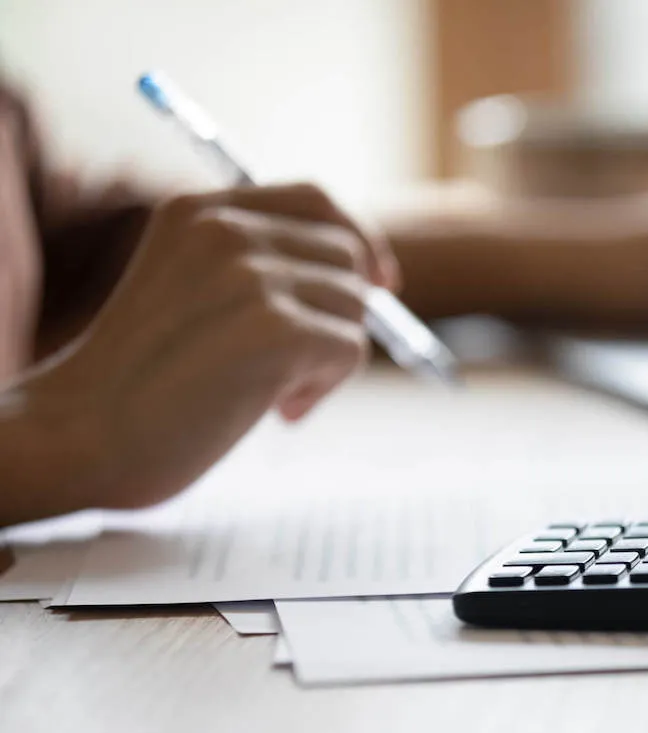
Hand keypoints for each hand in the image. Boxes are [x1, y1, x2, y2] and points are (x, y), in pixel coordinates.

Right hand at [18, 183, 396, 509]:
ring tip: (270, 394)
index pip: (315, 200)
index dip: (358, 239)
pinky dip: (323, 388)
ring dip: (326, 359)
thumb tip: (370, 277)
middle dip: (337, 316)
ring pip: (355, 306)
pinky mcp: (275, 329)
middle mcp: (224, 230)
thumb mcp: (190, 293)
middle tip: (289, 371)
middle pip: (347, 257)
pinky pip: (349, 350)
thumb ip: (257, 270)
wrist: (83, 436)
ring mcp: (250, 276)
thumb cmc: (141, 383)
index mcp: (198, 212)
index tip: (383, 282)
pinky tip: (277, 411)